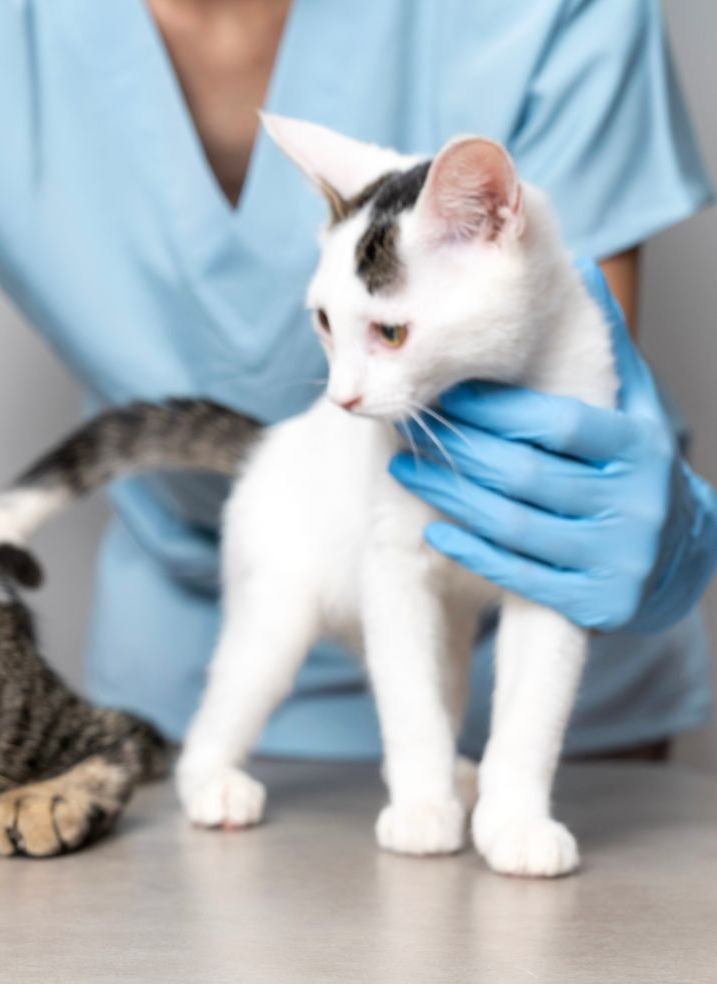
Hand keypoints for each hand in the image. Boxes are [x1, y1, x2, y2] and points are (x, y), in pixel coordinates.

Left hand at [389, 259, 716, 632]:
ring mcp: (620, 559)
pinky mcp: (600, 605)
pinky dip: (472, 550)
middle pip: (526, 476)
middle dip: (459, 452)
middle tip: (412, 431)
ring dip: (451, 498)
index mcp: (641, 446)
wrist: (688, 556)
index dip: (494, 411)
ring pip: (515, 527)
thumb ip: (605, 344)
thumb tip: (577, 266)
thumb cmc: (638, 466)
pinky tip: (436, 526)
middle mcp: (637, 504)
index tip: (445, 393)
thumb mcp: (637, 403)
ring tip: (406, 471)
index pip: (556, 424)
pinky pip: (521, 577)